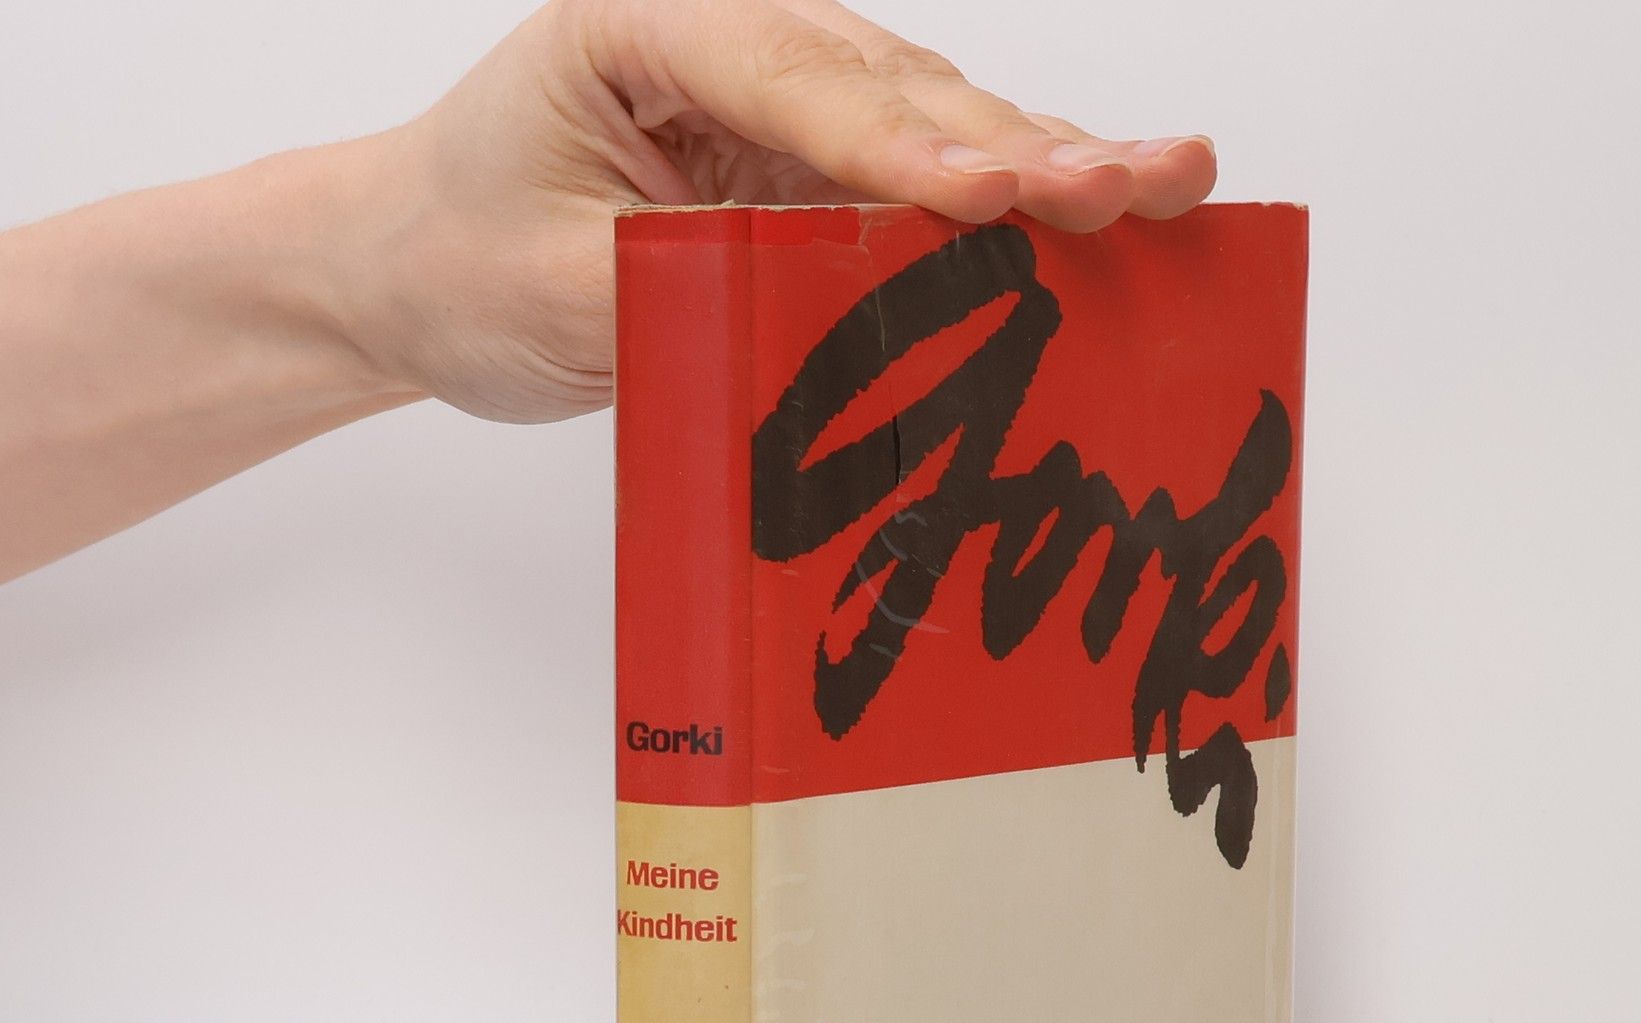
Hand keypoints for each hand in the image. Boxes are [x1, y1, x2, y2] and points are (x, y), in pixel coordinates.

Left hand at [346, 0, 1217, 422]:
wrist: (416, 269)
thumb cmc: (461, 258)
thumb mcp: (549, 284)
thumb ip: (682, 286)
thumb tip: (824, 318)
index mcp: (650, 31)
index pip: (795, 83)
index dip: (902, 144)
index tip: (991, 196)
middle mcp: (736, 51)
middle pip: (899, 90)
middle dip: (1020, 145)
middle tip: (1136, 182)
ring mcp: (785, 112)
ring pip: (937, 126)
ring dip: (1050, 165)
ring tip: (1168, 183)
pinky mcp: (813, 179)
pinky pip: (925, 188)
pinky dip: (1015, 213)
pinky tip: (1110, 215)